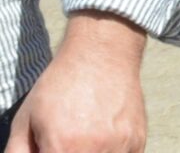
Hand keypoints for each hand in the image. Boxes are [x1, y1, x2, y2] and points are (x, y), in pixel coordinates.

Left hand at [4, 12, 145, 151]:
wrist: (102, 53)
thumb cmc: (60, 85)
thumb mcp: (25, 121)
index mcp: (63, 148)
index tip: (49, 149)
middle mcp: (95, 150)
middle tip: (63, 145)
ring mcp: (121, 146)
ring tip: (82, 140)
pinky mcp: (138, 141)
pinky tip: (100, 141)